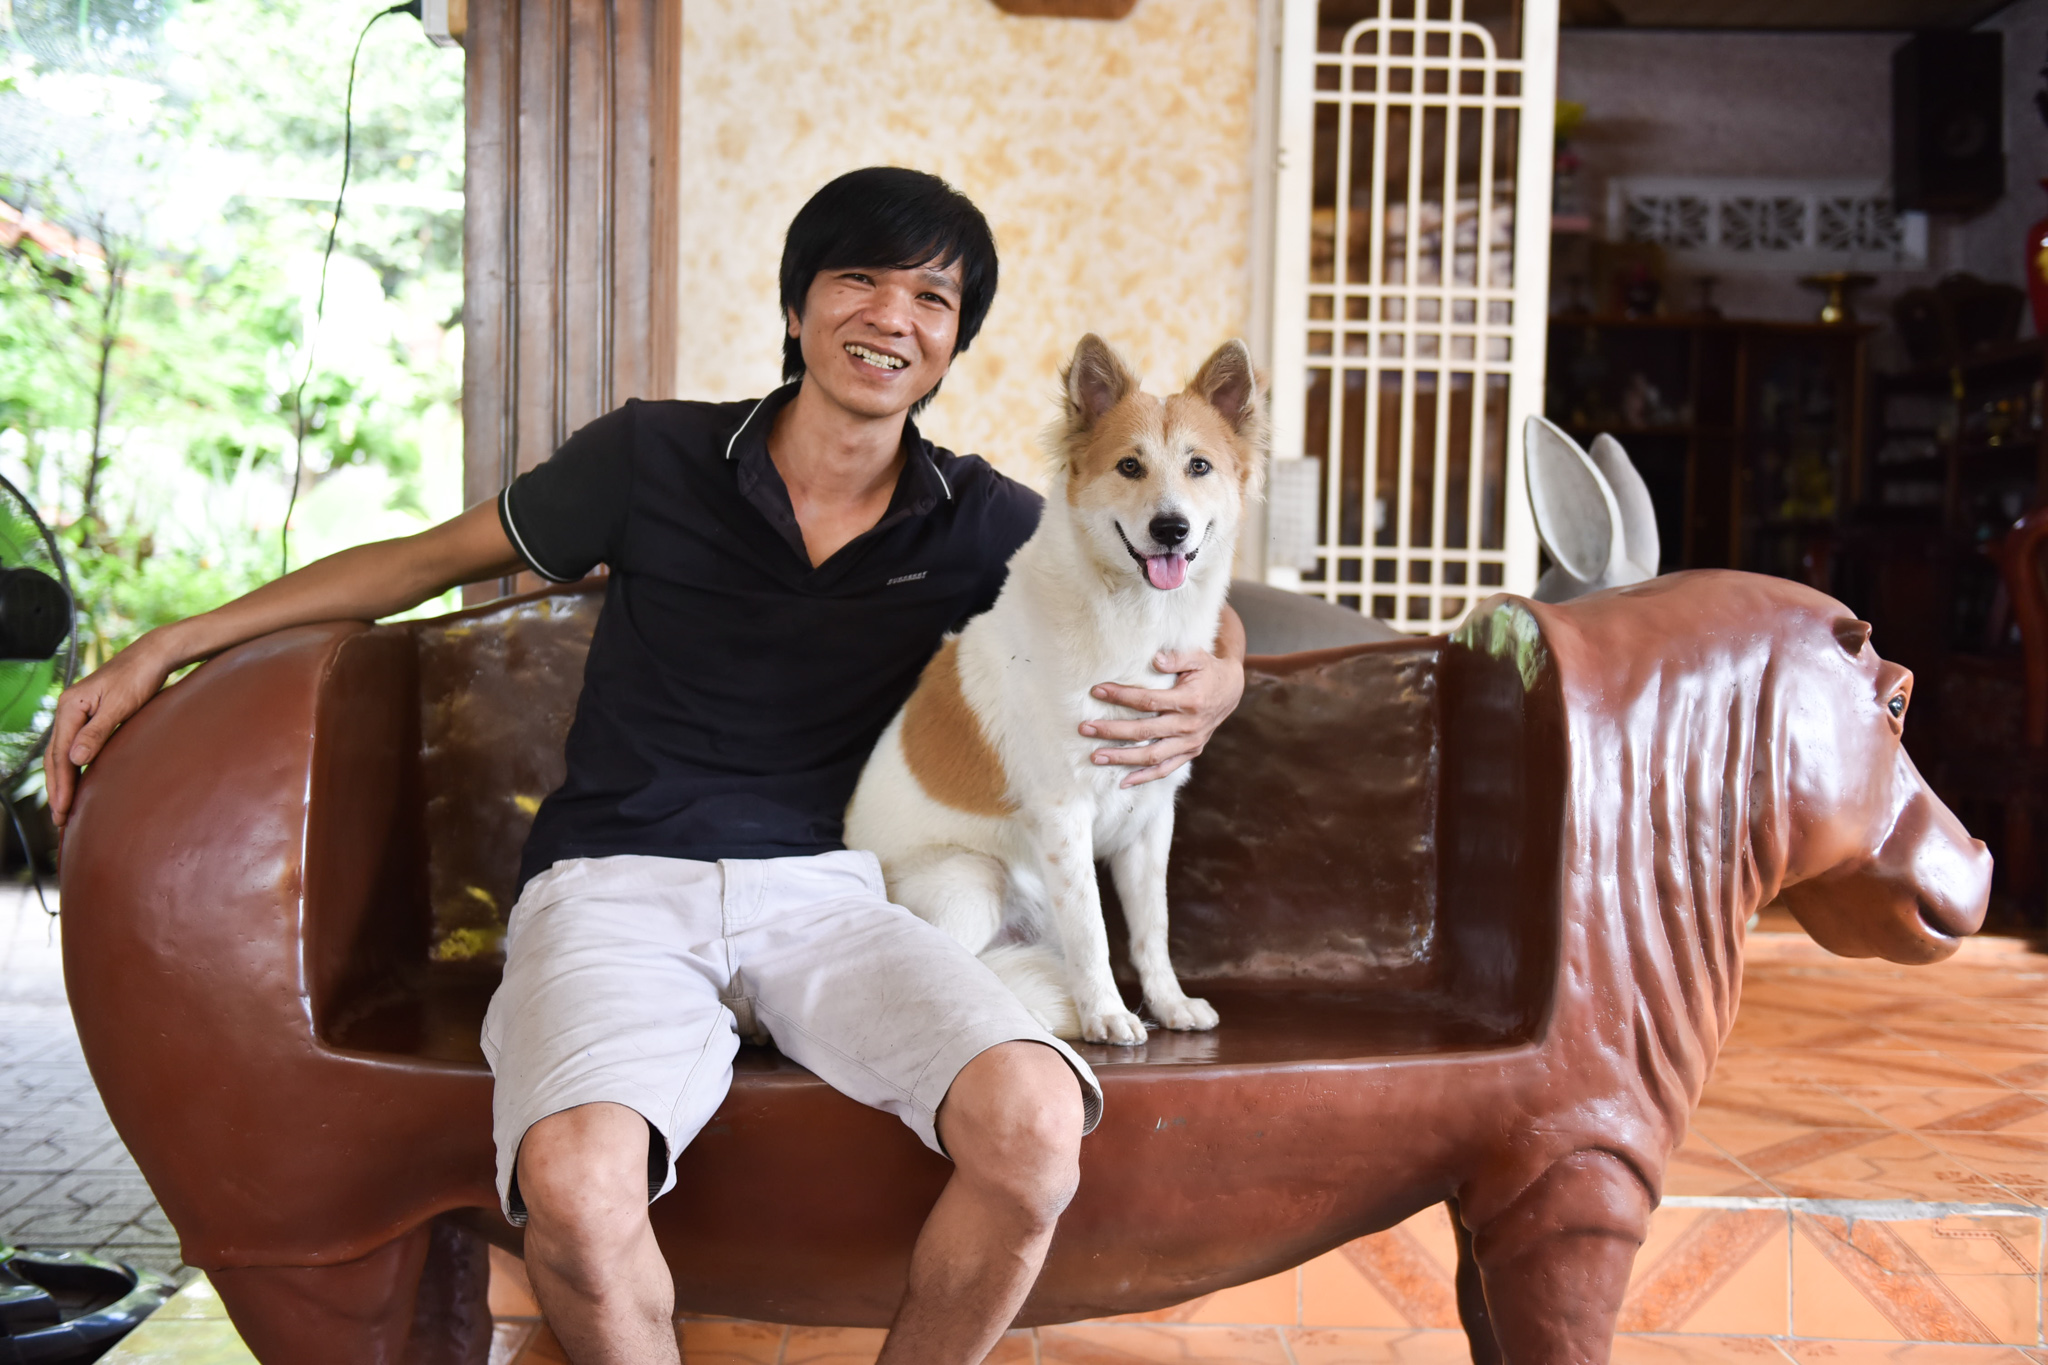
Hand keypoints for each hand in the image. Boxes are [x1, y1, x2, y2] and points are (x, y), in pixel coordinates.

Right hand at [44, 639, 175, 828]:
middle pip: (56, 756)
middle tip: (60, 819)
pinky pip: (77, 746)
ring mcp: (78, 713)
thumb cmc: (139, 678)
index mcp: (69, 707)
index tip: (63, 809)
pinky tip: (80, 781)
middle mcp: (68, 710)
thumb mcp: (119, 706)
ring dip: (64, 780)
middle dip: (58, 788)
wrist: (153, 656)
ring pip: (64, 753)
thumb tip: (75, 760)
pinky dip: (75, 766)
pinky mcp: (91, 715)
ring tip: (66, 807)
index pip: (59, 754)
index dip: (61, 784)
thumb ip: (97, 732)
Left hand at [1079, 644, 1245, 787]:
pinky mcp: (1190, 752)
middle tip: (1085, 728)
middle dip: (1112, 731)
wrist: (1232, 690)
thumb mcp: (1197, 657)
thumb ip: (1176, 658)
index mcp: (1189, 701)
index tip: (1097, 691)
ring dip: (1122, 758)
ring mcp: (1190, 743)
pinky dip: (1144, 777)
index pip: (1148, 701)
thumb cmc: (1208, 670)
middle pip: (1144, 732)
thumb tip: (1154, 660)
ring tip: (1095, 757)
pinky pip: (1165, 769)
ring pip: (1151, 756)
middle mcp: (1189, 726)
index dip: (1121, 696)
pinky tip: (1122, 782)